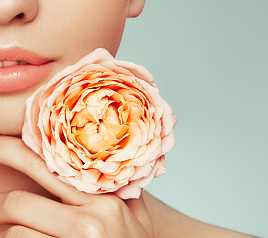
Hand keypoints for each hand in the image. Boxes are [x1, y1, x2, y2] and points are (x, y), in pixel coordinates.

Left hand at [0, 135, 153, 236]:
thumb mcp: (138, 218)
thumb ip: (125, 190)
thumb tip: (118, 163)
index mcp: (104, 202)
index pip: (51, 168)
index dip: (16, 153)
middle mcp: (87, 223)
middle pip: (18, 203)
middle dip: (7, 207)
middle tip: (9, 209)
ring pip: (14, 233)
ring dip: (13, 233)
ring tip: (30, 233)